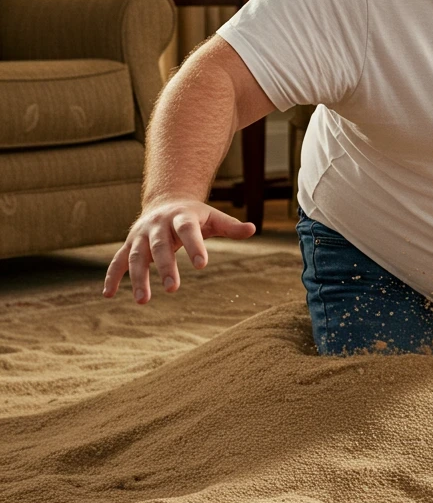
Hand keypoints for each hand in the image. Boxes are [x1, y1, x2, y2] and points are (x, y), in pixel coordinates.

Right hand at [103, 201, 255, 302]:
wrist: (166, 201)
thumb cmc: (195, 215)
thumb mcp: (213, 218)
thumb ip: (231, 227)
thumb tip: (253, 229)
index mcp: (181, 216)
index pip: (188, 230)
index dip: (195, 246)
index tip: (203, 265)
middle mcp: (157, 225)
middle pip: (160, 246)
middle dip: (165, 267)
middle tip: (173, 289)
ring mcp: (140, 235)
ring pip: (136, 256)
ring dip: (138, 278)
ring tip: (143, 300)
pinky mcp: (129, 244)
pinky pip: (117, 261)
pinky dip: (112, 277)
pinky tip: (108, 295)